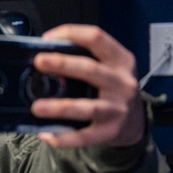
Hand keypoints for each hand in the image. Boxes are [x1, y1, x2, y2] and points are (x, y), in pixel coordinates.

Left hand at [32, 24, 143, 148]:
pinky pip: (85, 137)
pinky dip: (64, 138)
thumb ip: (86, 59)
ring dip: (60, 107)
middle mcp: (122, 83)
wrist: (135, 123)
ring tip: (37, 107)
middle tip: (39, 62)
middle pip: (91, 70)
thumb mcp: (111, 69)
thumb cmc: (114, 90)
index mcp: (121, 61)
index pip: (97, 39)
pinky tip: (46, 135)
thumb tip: (43, 55)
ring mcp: (118, 109)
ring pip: (87, 107)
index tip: (47, 38)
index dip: (72, 33)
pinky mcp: (111, 131)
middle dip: (64, 64)